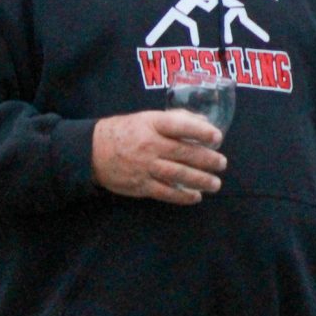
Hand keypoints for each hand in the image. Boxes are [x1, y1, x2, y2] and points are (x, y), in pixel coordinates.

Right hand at [91, 111, 227, 203]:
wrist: (93, 151)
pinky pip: (164, 192)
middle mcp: (149, 145)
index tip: (217, 137)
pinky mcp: (139, 184)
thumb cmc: (128, 131)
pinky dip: (182, 196)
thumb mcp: (149, 118)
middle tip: (222, 164)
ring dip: (200, 180)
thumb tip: (205, 123)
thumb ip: (177, 119)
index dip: (200, 131)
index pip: (179, 126)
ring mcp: (144, 166)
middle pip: (183, 153)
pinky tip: (196, 197)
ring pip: (177, 174)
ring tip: (215, 184)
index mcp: (152, 124)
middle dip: (207, 159)